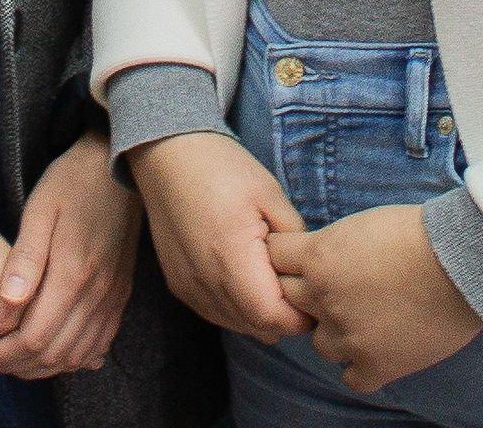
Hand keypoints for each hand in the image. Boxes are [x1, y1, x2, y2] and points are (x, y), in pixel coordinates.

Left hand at [0, 132, 138, 378]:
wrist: (117, 164)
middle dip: (13, 367)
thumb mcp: (40, 210)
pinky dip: (72, 357)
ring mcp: (113, 296)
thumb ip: (25, 258)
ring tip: (8, 361)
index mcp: (73, 274)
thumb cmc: (71, 182)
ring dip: (41, 367)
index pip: (33, 339)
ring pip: (77, 355)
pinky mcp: (120, 293)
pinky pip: (99, 342)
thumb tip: (6, 301)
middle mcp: (97, 293)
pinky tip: (50, 353)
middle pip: (54, 355)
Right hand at [131, 130, 309, 340]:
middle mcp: (204, 280)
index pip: (269, 315)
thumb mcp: (270, 193)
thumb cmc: (223, 168)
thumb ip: (293, 237)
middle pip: (253, 326)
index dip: (296, 318)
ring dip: (258, 318)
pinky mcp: (177, 284)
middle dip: (282, 320)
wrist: (168, 156)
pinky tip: (248, 287)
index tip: (314, 302)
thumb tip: (306, 270)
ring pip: (233, 323)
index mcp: (230, 255)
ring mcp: (187, 285)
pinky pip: (213, 313)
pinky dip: (236, 311)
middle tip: (301, 297)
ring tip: (276, 289)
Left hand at [267, 205, 482, 393]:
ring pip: (319, 343)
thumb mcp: (363, 224)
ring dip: (334, 332)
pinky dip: (361, 366)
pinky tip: (378, 349)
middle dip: (306, 294)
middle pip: (288, 300)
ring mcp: (348, 336)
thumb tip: (316, 259)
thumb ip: (331, 247)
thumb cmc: (420, 231)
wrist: (463, 261)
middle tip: (337, 288)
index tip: (301, 259)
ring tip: (366, 317)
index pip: (274, 257)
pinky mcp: (376, 365)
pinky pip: (351, 378)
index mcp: (319, 257)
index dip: (287, 258)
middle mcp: (324, 298)